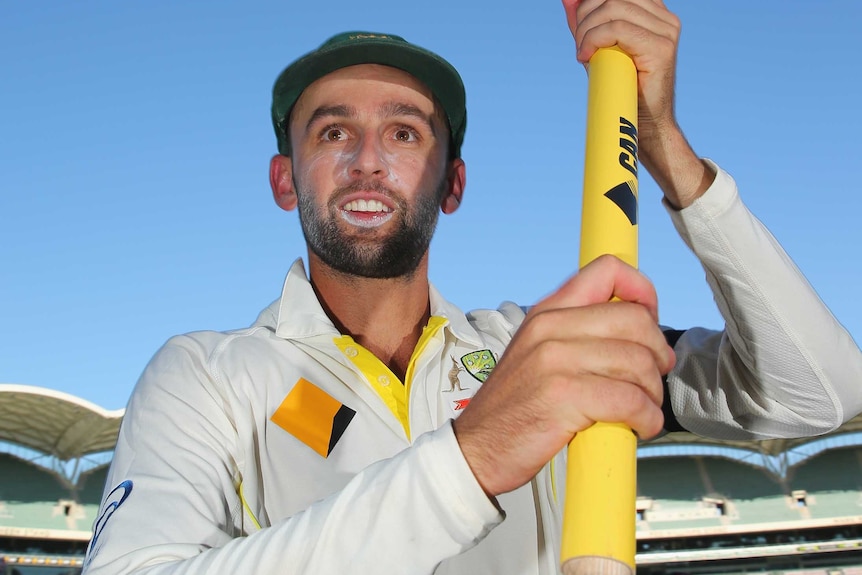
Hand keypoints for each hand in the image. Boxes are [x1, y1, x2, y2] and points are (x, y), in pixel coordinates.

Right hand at [452, 255, 674, 496]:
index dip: (643, 293)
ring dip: (652, 394)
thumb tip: (637, 332)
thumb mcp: (537, 352)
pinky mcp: (562, 397)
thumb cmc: (516, 407)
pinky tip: (640, 427)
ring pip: (638, 362)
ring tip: (642, 411)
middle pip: (636, 320)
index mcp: (547, 312)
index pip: (608, 270)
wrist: (477, 448)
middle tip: (651, 380)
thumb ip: (577, 333)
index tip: (650, 324)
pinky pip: (629, 400)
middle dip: (657, 354)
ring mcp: (554, 360)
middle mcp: (550, 327)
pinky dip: (646, 418)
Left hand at [561, 0, 713, 207]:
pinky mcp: (661, 47)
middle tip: (579, 44)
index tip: (578, 27)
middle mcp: (665, 17)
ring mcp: (666, 30)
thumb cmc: (620, 88)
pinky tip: (586, 56)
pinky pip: (618, 29)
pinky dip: (594, 39)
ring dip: (587, 30)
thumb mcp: (598, 48)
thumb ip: (586, 23)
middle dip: (586, 16)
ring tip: (583, 53)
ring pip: (614, 8)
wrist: (643, 124)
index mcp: (654, 12)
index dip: (591, 3)